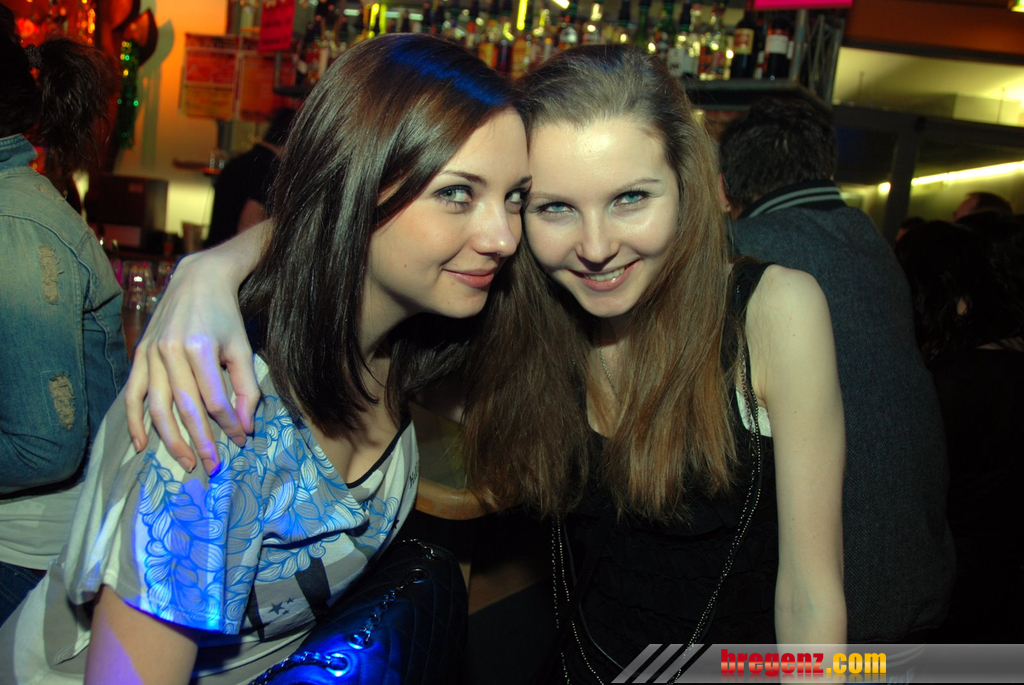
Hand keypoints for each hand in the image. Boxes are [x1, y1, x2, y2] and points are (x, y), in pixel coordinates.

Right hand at [124, 250, 259, 474]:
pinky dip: (135, 422)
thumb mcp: (242, 347)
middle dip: (201, 441)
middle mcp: (170, 352)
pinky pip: (132, 395)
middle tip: (212, 466)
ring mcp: (150, 354)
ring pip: (158, 407)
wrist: (197, 280)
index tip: (240, 440)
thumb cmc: (225, 316)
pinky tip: (142, 445)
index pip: (215, 400)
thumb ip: (246, 388)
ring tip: (186, 462)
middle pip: (185, 408)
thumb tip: (245, 426)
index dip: (229, 424)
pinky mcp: (139, 355)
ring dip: (171, 440)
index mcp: (200, 348)